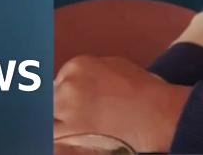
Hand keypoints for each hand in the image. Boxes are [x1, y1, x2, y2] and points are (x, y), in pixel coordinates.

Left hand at [53, 55, 191, 152]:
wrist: (154, 112)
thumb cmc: (143, 90)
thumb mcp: (116, 66)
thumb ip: (92, 71)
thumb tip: (81, 80)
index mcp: (78, 65)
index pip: (59, 81)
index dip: (65, 94)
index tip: (70, 103)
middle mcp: (68, 84)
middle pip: (51, 98)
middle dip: (59, 108)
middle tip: (73, 116)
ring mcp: (67, 107)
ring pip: (48, 118)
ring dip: (57, 123)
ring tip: (72, 127)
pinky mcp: (70, 130)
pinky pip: (52, 135)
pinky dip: (58, 137)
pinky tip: (68, 137)